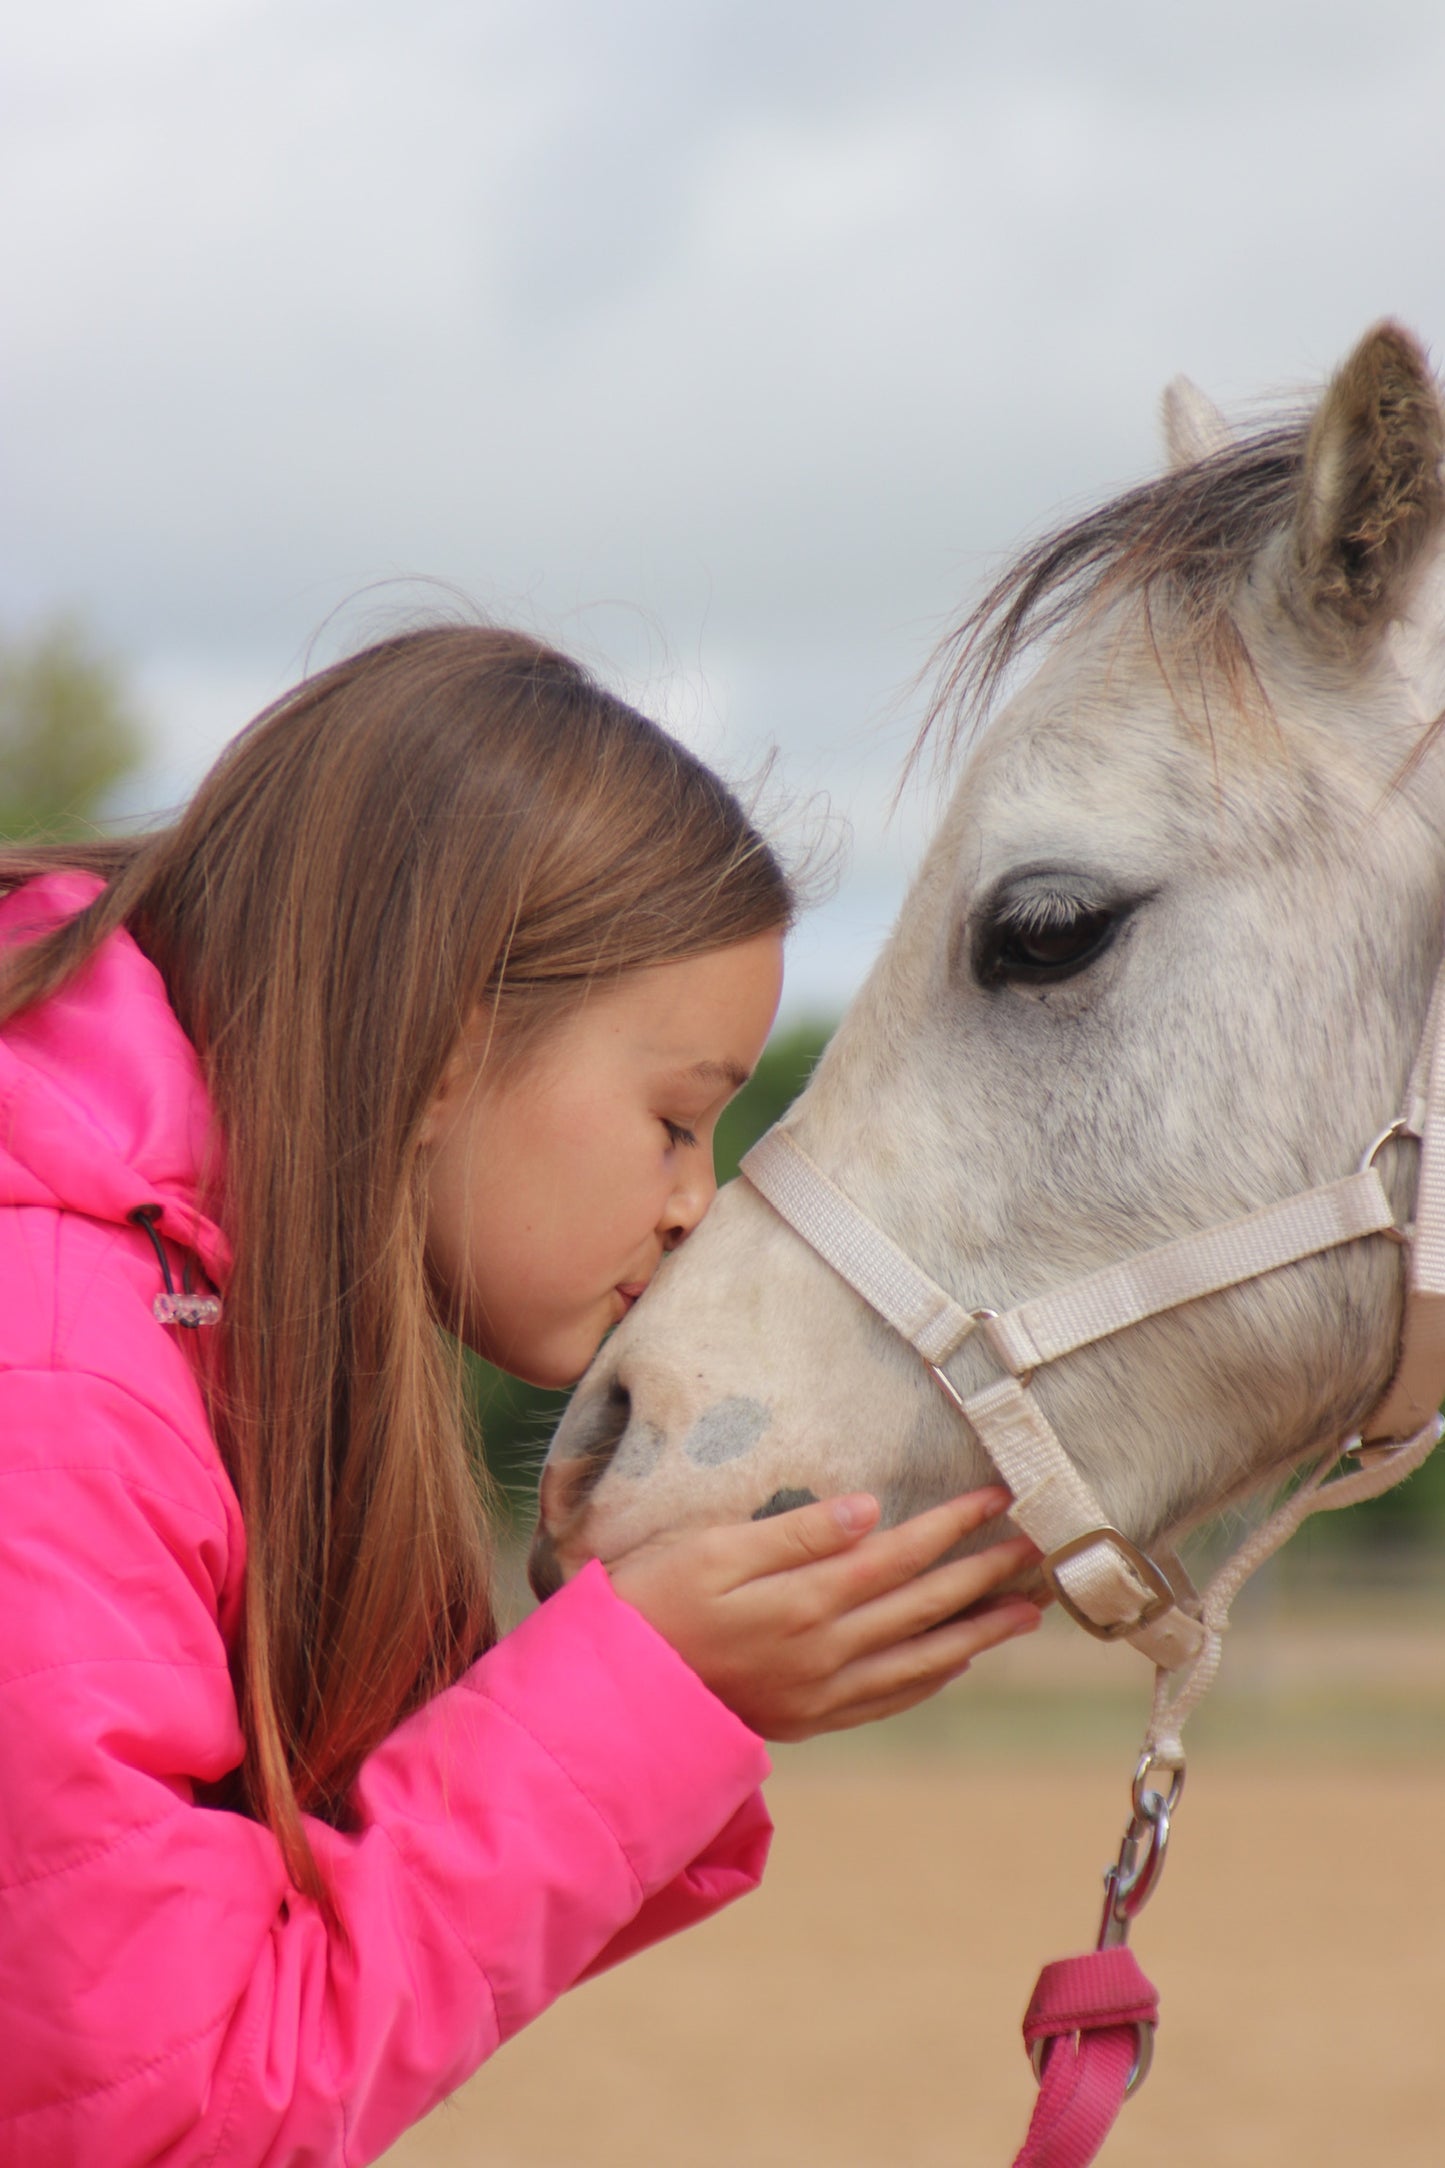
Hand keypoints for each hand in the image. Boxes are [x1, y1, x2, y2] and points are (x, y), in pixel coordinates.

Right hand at [605, 1486, 1040, 1740]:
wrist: (613, 1697)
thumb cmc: (650, 1603)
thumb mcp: (711, 1549)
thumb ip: (794, 1533)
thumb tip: (869, 1510)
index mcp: (804, 1603)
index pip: (898, 1556)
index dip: (953, 1526)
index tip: (1000, 1499)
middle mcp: (825, 1654)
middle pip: (923, 1608)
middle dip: (985, 1574)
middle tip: (1042, 1550)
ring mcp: (819, 1694)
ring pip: (920, 1662)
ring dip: (978, 1633)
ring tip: (1026, 1610)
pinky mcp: (807, 1720)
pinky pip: (887, 1700)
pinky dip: (929, 1679)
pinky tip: (953, 1663)